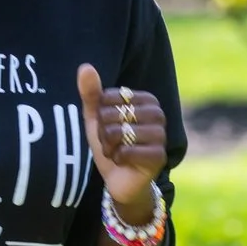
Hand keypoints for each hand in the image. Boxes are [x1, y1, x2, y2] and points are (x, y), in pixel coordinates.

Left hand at [77, 63, 167, 222]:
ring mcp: (161, 135)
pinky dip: (117, 159)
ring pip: (118, 133)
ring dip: (109, 146)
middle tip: (112, 142)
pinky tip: (124, 162)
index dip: (99, 115)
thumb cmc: (110, 143)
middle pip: (112, 114)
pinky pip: (126, 151)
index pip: (107, 97)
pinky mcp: (159, 156)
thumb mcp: (96, 118)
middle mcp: (158, 113)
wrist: (120, 179)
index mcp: (146, 98)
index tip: (108, 125)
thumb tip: (85, 67)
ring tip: (117, 152)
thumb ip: (91, 92)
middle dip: (104, 132)